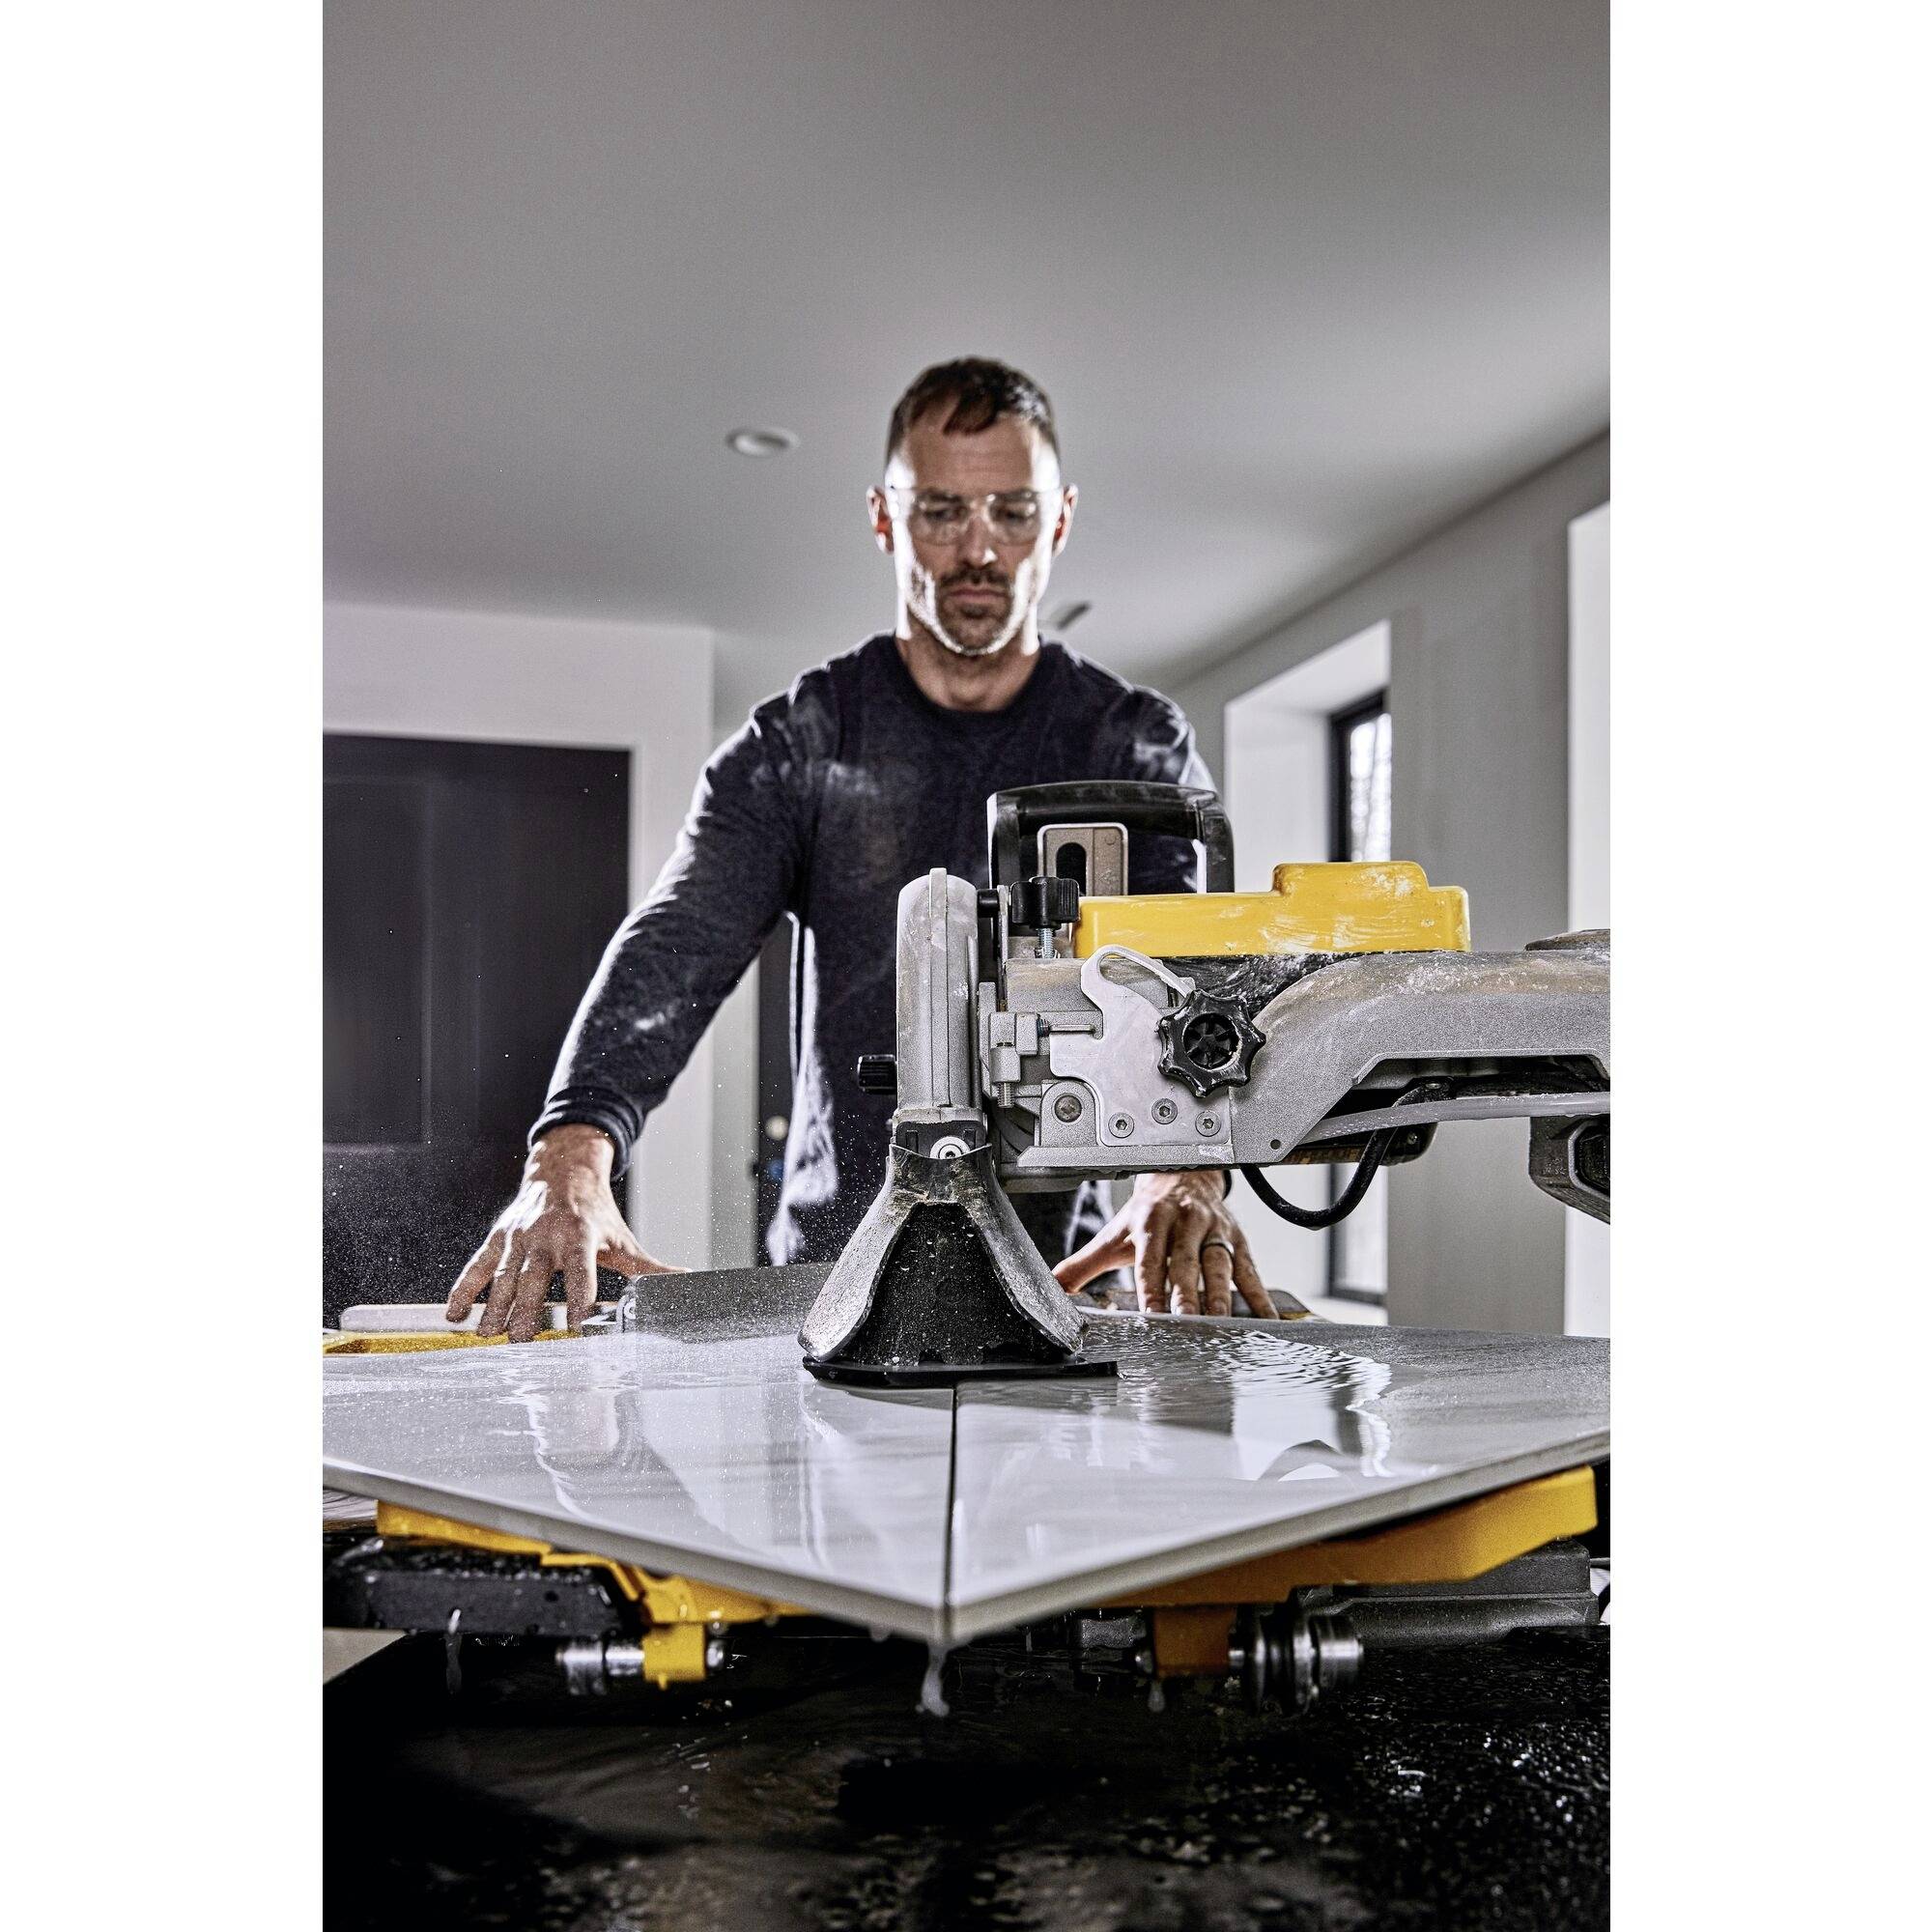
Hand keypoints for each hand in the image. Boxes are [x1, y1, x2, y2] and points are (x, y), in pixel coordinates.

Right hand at [445, 1124, 680, 1340]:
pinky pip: (477, 1265)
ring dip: (494, 1305)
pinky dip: (464, 1289)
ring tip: (488, 1334)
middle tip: (522, 1340)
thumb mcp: (622, 1239)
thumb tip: (688, 1282)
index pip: (582, 1269)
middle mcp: (546, 1234)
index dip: (582, 1295)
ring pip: (504, 1274)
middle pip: (536, 1276)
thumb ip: (649, 1269)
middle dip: (527, 1308)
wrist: (561, 1171)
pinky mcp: (498, 1239)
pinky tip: (456, 1315)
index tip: (581, 1324)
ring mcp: (518, 1237)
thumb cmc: (595, 1213)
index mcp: (580, 1235)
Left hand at [1052, 1170, 1299, 1318]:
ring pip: (1220, 1264)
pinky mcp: (1238, 1239)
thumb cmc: (1146, 1212)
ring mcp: (1215, 1229)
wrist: (1182, 1174)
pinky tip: (1266, 1317)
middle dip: (1187, 1294)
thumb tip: (1052, 1288)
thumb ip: (1082, 1265)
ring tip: (1223, 1324)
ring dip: (1222, 1296)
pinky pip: (1250, 1269)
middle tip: (1188, 1322)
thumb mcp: (1113, 1235)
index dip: (1151, 1286)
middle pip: (1187, 1262)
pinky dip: (1259, 1295)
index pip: (1150, 1258)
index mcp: (1151, 1220)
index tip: (1150, 1314)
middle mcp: (1185, 1222)